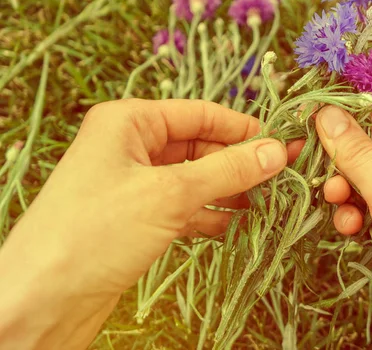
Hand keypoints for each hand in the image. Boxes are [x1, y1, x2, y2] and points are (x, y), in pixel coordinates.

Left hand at [0, 99, 290, 348]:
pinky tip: (234, 228)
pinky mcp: (136, 219)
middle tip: (279, 181)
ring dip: (227, 192)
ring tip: (265, 206)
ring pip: (193, 179)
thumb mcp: (170, 194)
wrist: (43, 300)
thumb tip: (278, 150)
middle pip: (199, 146)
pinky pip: (182, 207)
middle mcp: (130, 147)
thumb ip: (228, 170)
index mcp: (130, 122)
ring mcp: (133, 185)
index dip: (243, 129)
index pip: (200, 114)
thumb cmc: (97, 232)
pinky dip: (208, 216)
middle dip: (237, 164)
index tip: (283, 144)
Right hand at [316, 106, 371, 349]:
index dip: (353, 128)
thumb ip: (359, 158)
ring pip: (371, 194)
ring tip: (339, 209)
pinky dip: (356, 222)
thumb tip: (327, 113)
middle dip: (348, 172)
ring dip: (349, 199)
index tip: (314, 122)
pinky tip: (349, 231)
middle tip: (324, 180)